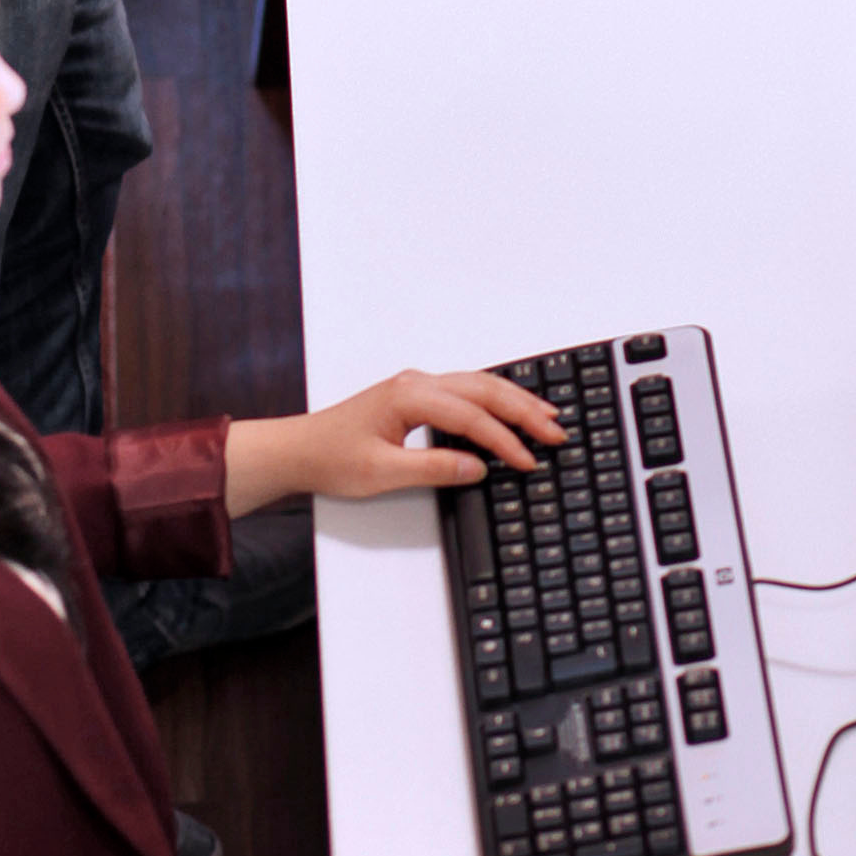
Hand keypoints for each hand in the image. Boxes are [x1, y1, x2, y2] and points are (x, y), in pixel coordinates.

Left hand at [225, 369, 565, 517]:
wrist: (299, 449)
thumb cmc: (332, 457)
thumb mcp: (381, 473)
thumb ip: (433, 468)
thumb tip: (477, 467)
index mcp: (409, 395)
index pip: (470, 416)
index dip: (503, 440)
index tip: (528, 459)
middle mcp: (416, 383)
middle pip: (482, 390)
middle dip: (523, 409)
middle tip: (556, 430)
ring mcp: (417, 386)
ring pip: (477, 386)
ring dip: (513, 401)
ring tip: (547, 416)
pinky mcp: (416, 397)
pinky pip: (465, 392)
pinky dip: (493, 401)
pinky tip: (510, 411)